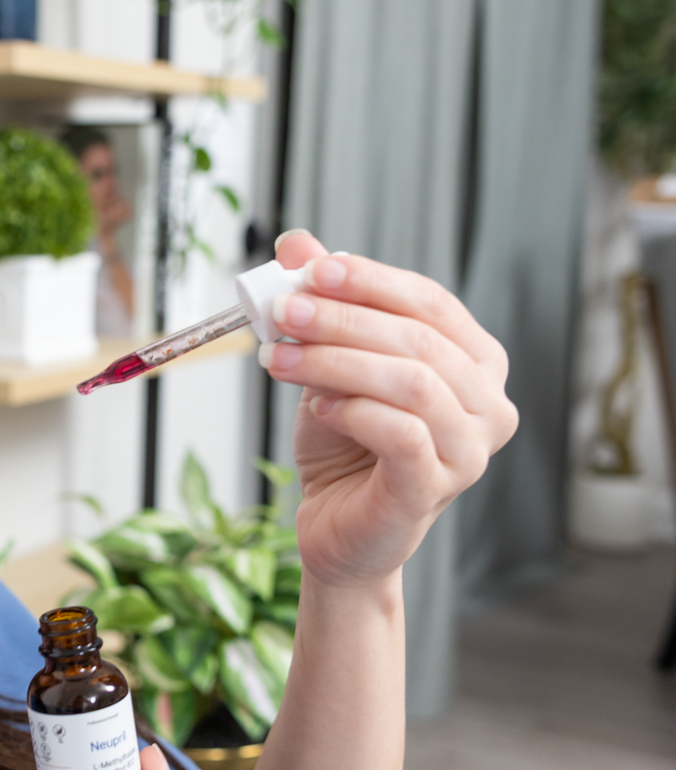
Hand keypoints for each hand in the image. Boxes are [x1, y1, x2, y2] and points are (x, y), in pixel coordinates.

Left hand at [262, 231, 517, 587]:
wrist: (337, 527)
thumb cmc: (344, 446)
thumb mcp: (329, 364)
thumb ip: (324, 305)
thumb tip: (295, 242)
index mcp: (475, 362)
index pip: (430, 302)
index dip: (370, 280)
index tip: (311, 269)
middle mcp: (489, 403)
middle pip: (419, 340)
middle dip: (343, 318)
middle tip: (283, 311)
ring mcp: (470, 450)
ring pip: (411, 383)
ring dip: (337, 361)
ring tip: (279, 358)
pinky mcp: (435, 487)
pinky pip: (402, 434)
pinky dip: (354, 410)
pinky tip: (317, 405)